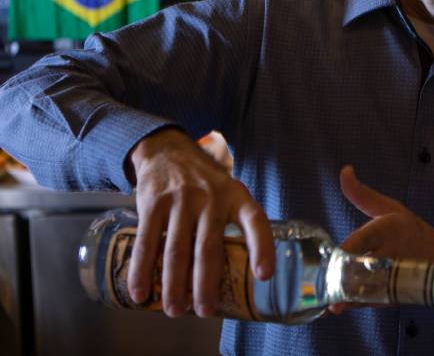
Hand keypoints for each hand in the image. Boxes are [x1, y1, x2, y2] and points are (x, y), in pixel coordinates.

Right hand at [127, 127, 274, 317]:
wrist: (167, 150)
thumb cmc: (205, 181)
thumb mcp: (228, 191)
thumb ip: (233, 222)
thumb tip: (241, 271)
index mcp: (236, 196)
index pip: (256, 222)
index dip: (262, 249)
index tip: (264, 276)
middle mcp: (211, 197)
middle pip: (209, 247)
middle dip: (206, 284)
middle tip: (205, 311)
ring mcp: (181, 199)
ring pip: (177, 250)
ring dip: (174, 285)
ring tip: (174, 310)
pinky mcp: (153, 202)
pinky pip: (147, 242)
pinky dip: (142, 270)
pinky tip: (141, 292)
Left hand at [328, 165, 433, 313]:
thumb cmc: (410, 229)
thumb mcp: (388, 208)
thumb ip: (361, 194)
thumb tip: (344, 170)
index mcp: (388, 229)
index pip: (362, 240)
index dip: (344, 250)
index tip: (329, 255)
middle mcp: (390, 253)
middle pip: (357, 267)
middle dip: (336, 274)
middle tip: (316, 278)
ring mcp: (391, 277)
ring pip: (361, 288)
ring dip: (341, 293)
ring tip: (322, 296)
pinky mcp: (391, 294)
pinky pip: (367, 301)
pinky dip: (351, 303)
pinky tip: (334, 303)